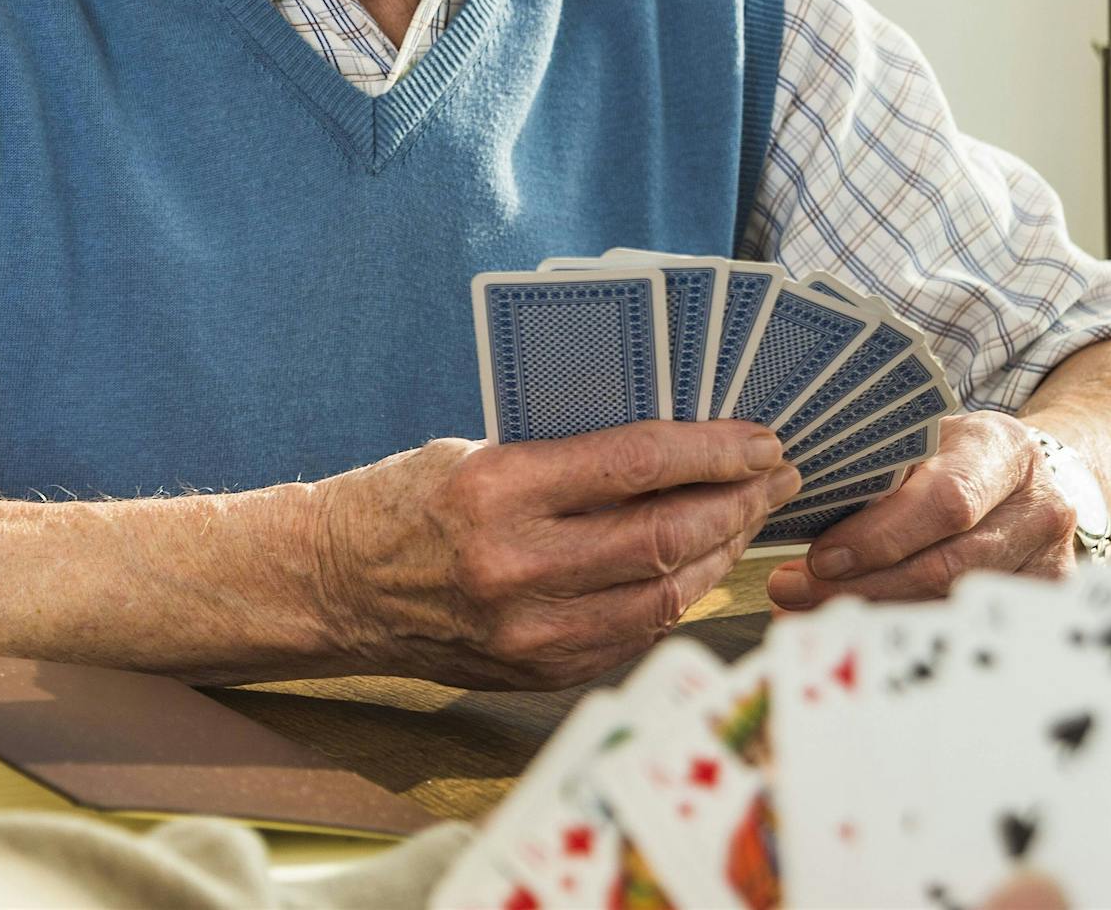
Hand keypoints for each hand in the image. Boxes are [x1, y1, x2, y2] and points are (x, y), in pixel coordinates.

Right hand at [317, 422, 800, 688]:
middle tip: (777, 475)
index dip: (711, 449)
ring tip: (748, 518)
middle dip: (736, 502)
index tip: (759, 436)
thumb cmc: (407, 498)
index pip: (635, 463)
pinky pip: (631, 635)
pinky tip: (698, 567)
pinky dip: (676, 598)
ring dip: (719, 554)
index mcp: (498, 487)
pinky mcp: (535, 673)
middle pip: (663, 535)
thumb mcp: (478, 449)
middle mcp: (515, 564)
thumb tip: (670, 445)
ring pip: (661, 596)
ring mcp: (527, 632)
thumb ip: (566, 454)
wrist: (334, 585)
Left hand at [767, 411, 1076, 610]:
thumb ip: (878, 466)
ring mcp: (1048, 564)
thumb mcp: (924, 439)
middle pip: (946, 566)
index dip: (881, 535)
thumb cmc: (956, 454)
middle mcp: (1037, 509)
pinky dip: (901, 630)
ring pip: (949, 606)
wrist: (1024, 478)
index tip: (822, 558)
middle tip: (793, 592)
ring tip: (805, 609)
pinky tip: (852, 627)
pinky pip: (963, 627)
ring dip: (871, 613)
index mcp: (1002, 450)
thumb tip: (793, 500)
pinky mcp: (1042, 607)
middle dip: (862, 586)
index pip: (946, 501)